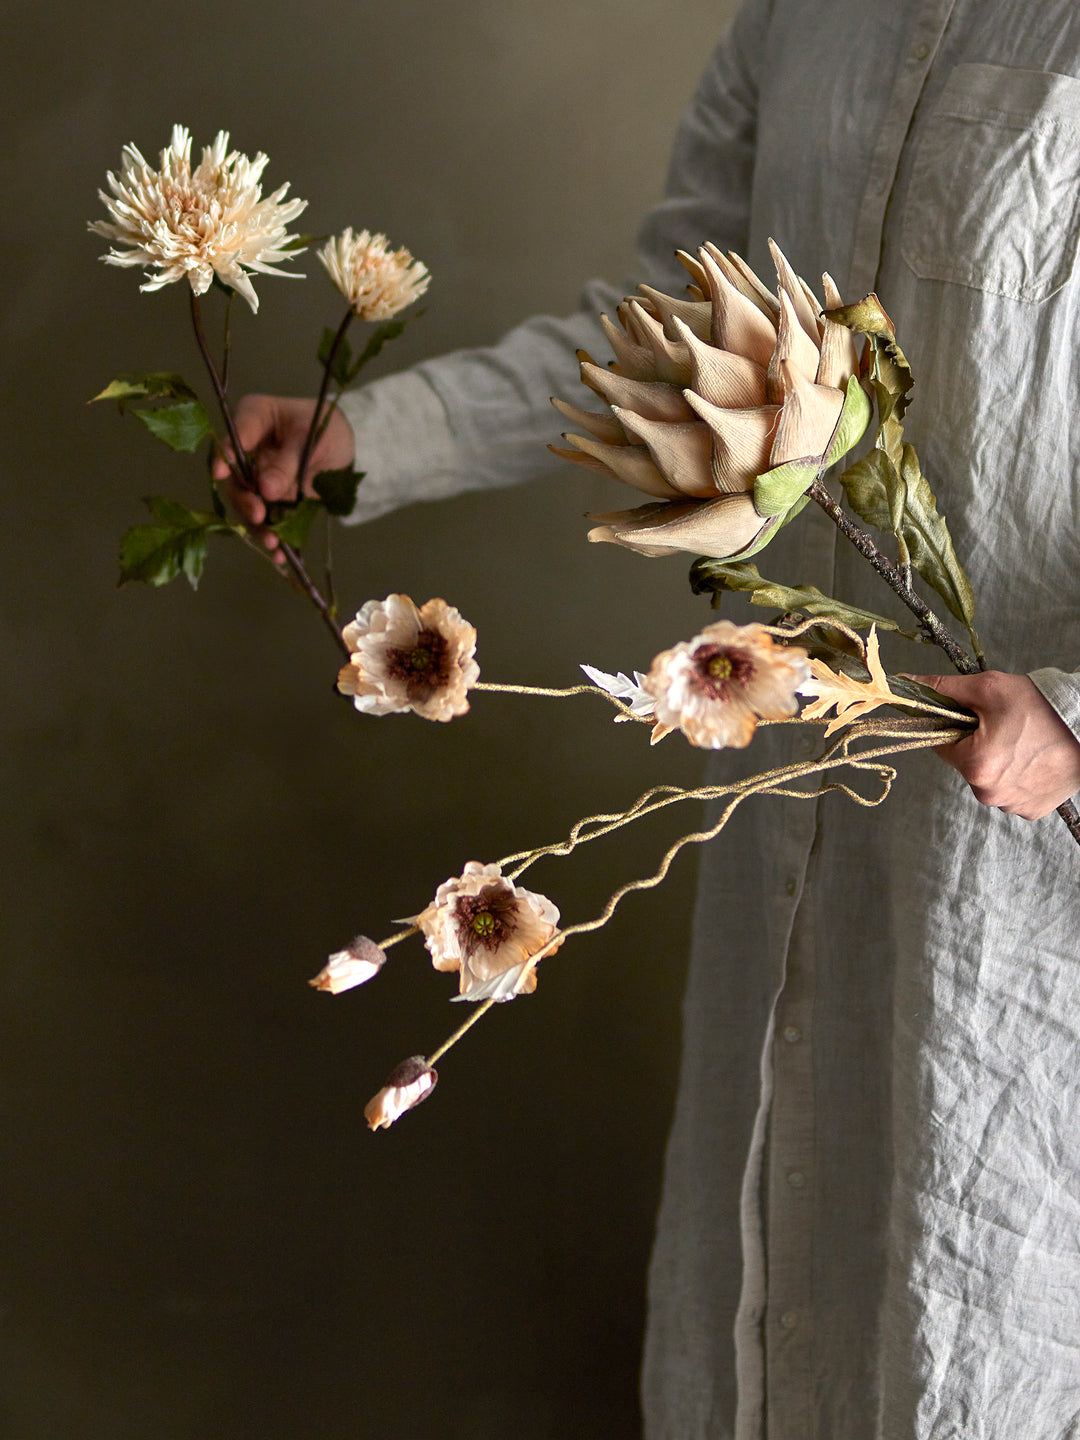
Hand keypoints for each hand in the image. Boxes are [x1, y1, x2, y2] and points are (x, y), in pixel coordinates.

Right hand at [210, 395, 355, 555]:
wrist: (342, 446)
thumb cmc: (325, 427)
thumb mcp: (312, 440)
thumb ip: (288, 464)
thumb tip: (266, 490)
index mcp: (254, 417)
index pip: (235, 435)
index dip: (225, 455)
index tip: (222, 473)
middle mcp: (246, 449)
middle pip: (234, 476)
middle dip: (244, 500)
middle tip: (258, 515)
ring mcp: (255, 476)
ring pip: (247, 503)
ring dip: (257, 525)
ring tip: (273, 543)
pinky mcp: (268, 498)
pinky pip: (265, 518)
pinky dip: (272, 536)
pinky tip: (281, 553)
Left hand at [909, 671, 1079, 818]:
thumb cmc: (1040, 706)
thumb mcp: (987, 688)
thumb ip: (943, 689)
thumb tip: (906, 683)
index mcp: (975, 765)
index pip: (940, 744)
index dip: (953, 726)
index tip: (973, 716)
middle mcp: (989, 793)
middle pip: (965, 763)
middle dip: (976, 744)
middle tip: (1005, 727)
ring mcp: (1012, 805)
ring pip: (987, 779)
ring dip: (997, 762)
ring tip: (1023, 743)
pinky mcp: (1031, 810)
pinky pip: (1011, 792)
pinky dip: (1017, 777)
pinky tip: (1033, 760)